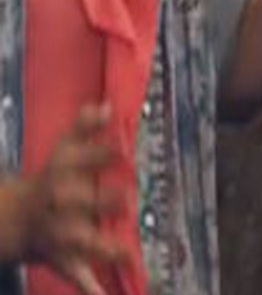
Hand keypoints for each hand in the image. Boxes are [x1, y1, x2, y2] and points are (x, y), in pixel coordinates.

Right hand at [17, 104, 129, 294]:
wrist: (13, 220)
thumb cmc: (51, 178)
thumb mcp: (63, 148)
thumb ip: (85, 126)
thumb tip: (106, 106)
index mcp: (61, 175)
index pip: (80, 163)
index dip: (100, 157)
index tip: (121, 150)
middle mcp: (60, 205)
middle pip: (78, 203)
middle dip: (100, 202)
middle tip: (126, 198)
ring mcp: (60, 234)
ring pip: (79, 242)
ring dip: (103, 246)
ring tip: (126, 250)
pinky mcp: (63, 258)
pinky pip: (75, 274)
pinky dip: (90, 287)